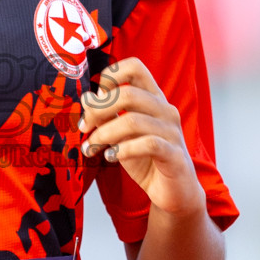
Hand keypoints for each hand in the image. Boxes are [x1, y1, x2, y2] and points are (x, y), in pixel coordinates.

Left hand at [77, 58, 205, 217]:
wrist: (172, 192)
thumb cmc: (145, 159)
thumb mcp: (119, 135)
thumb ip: (105, 116)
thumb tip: (87, 98)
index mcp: (154, 98)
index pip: (135, 67)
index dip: (109, 78)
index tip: (94, 101)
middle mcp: (166, 110)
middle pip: (128, 94)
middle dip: (98, 111)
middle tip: (84, 129)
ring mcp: (172, 132)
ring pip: (133, 121)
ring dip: (104, 135)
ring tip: (91, 148)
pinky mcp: (175, 155)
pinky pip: (148, 144)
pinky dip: (123, 150)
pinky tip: (111, 157)